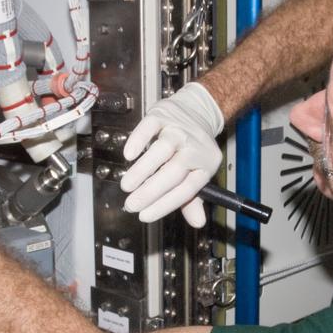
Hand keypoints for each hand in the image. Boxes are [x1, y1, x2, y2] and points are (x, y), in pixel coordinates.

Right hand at [121, 82, 223, 226]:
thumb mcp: (198, 172)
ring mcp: (179, 130)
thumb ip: (192, 198)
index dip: (165, 204)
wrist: (198, 109)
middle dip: (150, 191)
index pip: (186, 190)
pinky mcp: (163, 115)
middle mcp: (194, 148)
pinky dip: (139, 140)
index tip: (145, 215)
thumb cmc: (193, 147)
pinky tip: (129, 155)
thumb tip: (197, 223)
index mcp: (205, 165)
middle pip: (173, 172)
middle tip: (132, 204)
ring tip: (127, 186)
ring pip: (161, 151)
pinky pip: (150, 127)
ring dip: (142, 170)